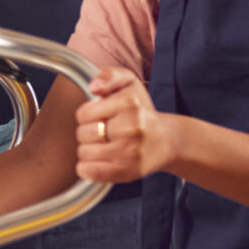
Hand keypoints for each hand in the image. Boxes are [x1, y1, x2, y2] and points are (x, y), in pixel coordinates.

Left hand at [72, 67, 179, 184]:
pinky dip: (86, 169)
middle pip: (82, 134)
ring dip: (87, 150)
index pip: (83, 114)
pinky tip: (95, 161)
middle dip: (86, 133)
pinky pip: (91, 172)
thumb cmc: (141, 111)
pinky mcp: (128, 172)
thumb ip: (109, 75)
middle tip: (100, 132)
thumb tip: (93, 87)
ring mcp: (130, 152)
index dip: (86, 116)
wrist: (167, 140)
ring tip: (101, 146)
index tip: (98, 117)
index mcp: (129, 104)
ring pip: (84, 153)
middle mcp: (131, 128)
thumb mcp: (128, 83)